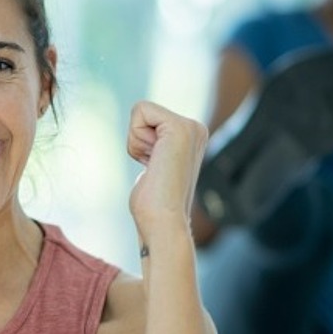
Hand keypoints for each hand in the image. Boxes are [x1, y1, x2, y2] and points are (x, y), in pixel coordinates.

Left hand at [126, 100, 207, 232]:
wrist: (164, 223)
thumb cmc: (153, 204)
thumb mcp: (155, 167)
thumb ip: (155, 151)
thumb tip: (153, 158)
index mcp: (191, 136)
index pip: (145, 116)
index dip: (138, 143)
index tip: (154, 167)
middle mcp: (196, 128)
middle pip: (142, 111)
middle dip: (137, 141)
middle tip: (154, 168)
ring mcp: (191, 127)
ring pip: (140, 111)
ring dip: (137, 143)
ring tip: (155, 168)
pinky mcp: (180, 128)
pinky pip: (140, 111)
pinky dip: (136, 140)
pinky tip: (153, 163)